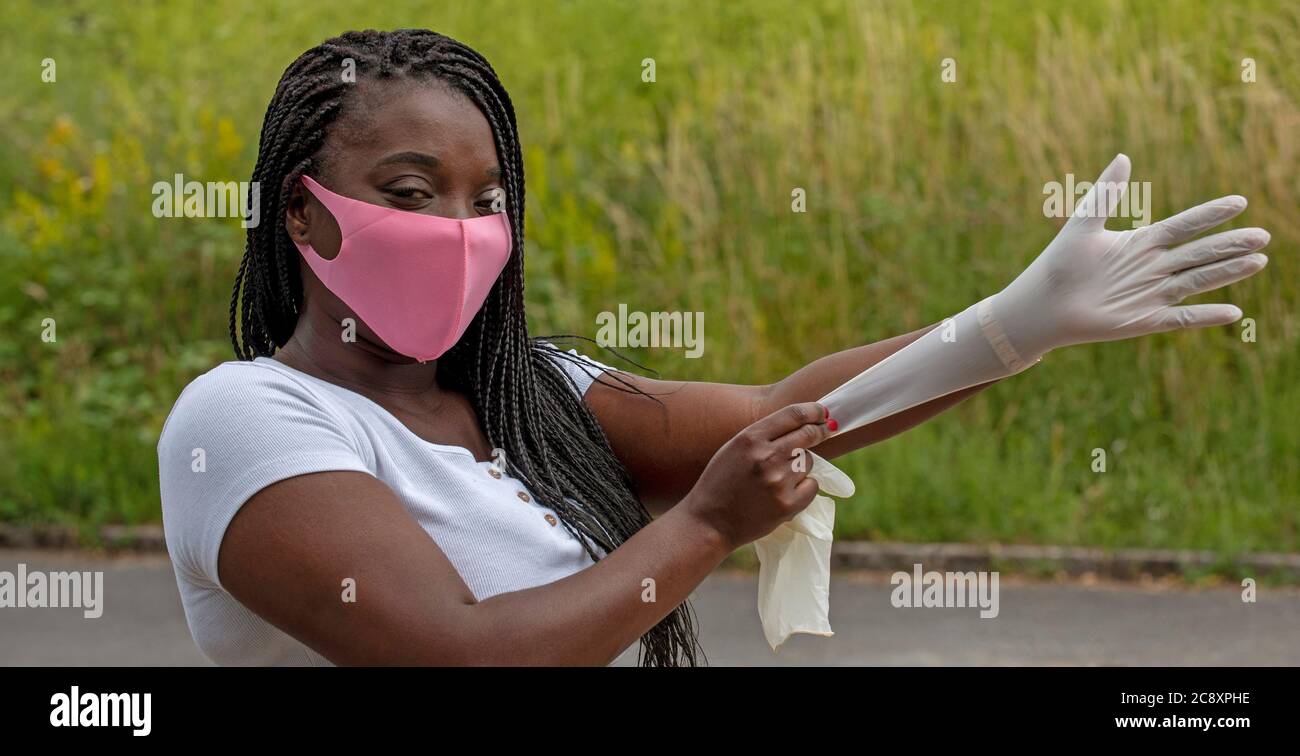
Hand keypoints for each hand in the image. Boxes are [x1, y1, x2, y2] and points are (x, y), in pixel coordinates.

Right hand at [681, 402, 830, 550]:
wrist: (709, 522)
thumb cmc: (721, 482)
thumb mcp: (734, 449)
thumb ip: (763, 435)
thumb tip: (803, 422)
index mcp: (750, 438)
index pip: (793, 415)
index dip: (813, 410)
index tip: (822, 412)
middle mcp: (766, 456)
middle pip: (808, 434)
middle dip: (820, 430)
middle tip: (826, 429)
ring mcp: (778, 481)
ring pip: (809, 460)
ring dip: (802, 464)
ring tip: (780, 476)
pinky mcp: (787, 504)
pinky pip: (812, 486)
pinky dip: (805, 487)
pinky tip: (786, 491)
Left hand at [990, 153, 1269, 361]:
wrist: (1041, 304)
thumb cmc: (1058, 264)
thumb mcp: (1083, 224)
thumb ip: (1105, 192)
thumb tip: (1123, 156)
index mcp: (1141, 243)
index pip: (1184, 225)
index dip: (1210, 215)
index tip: (1239, 202)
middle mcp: (1153, 268)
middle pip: (1199, 253)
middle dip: (1230, 244)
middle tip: (1263, 235)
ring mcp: (1152, 294)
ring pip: (1198, 281)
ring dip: (1227, 272)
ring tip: (1258, 261)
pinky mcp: (1145, 320)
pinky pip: (1182, 318)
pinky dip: (1206, 316)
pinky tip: (1233, 312)